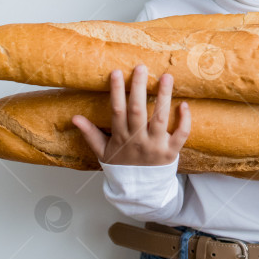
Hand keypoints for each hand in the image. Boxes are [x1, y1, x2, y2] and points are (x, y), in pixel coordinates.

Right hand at [71, 64, 190, 165]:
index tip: (116, 72)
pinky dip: (184, 120)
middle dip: (139, 87)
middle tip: (141, 67)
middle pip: (138, 110)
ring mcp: (156, 146)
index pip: (117, 111)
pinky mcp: (171, 152)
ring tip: (166, 77)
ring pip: (160, 118)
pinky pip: (181, 135)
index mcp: (121, 137)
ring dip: (164, 97)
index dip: (116, 91)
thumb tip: (74, 118)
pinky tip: (184, 104)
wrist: (139, 191)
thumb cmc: (121, 166)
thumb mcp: (103, 151)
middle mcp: (138, 140)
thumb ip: (90, 133)